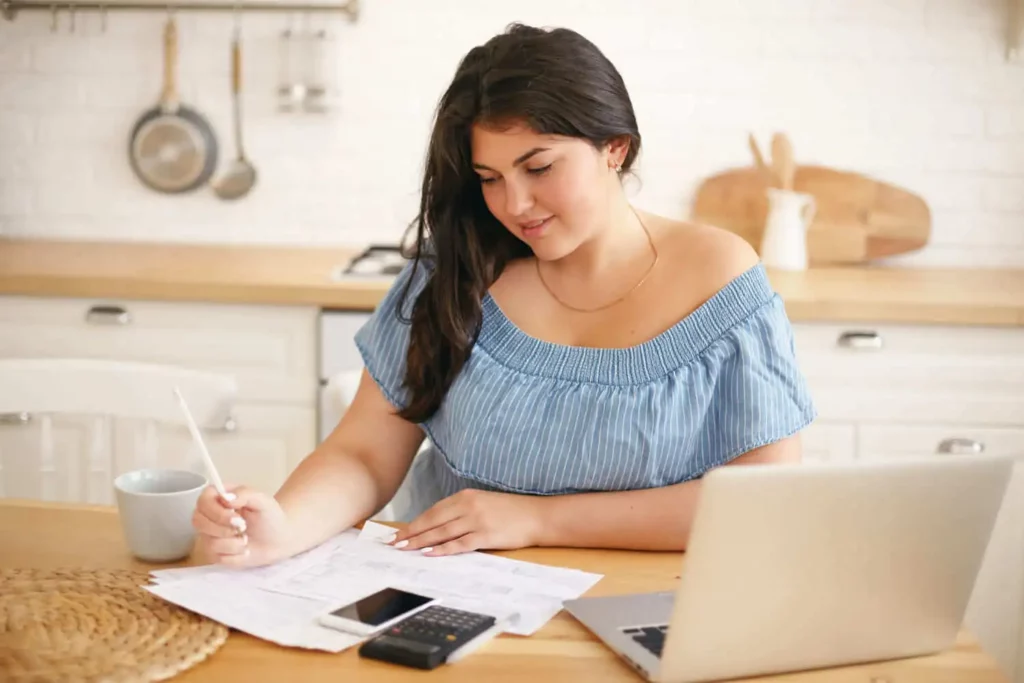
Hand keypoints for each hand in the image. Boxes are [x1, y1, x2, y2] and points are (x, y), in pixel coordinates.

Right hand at [191, 484, 292, 567]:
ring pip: (209, 542)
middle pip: (198, 521)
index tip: (237, 517)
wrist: (279, 539)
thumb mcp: (262, 500)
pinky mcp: (214, 554)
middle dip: (224, 529)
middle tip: (244, 528)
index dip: (216, 511)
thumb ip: (244, 493)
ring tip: (247, 539)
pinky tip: (245, 550)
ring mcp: (210, 535)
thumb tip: (225, 498)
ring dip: (233, 543)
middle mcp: (209, 515)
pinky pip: (216, 557)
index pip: (202, 501)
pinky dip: (235, 555)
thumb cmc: (270, 516)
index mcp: (219, 497)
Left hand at [388, 489, 541, 556]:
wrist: (537, 516)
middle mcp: (469, 506)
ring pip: (442, 533)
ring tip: (406, 550)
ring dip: (422, 542)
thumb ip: (462, 511)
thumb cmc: (511, 512)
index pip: (433, 511)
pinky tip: (430, 554)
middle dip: (412, 534)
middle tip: (394, 544)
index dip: (415, 523)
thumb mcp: (483, 503)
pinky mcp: (486, 535)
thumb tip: (438, 526)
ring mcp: (477, 520)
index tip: (400, 533)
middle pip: (433, 522)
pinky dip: (443, 549)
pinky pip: (460, 544)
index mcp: (466, 496)